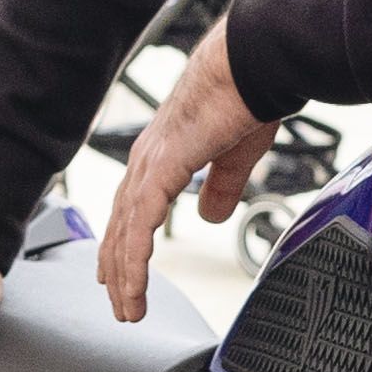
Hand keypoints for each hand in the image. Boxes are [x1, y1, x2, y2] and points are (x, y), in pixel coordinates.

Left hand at [96, 21, 278, 323]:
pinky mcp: (161, 169)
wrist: (252, 63)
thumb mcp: (235, 153)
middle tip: (118, 302)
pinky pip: (140, 225)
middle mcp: (148, 157)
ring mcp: (151, 163)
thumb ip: (221, 185)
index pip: (133, 206)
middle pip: (121, 223)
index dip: (125, 242)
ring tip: (127, 308)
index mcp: (164, 151)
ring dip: (124, 274)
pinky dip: (134, 260)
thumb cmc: (247, 93)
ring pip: (126, 231)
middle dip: (118, 266)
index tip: (121, 272)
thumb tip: (210, 215)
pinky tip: (134, 285)